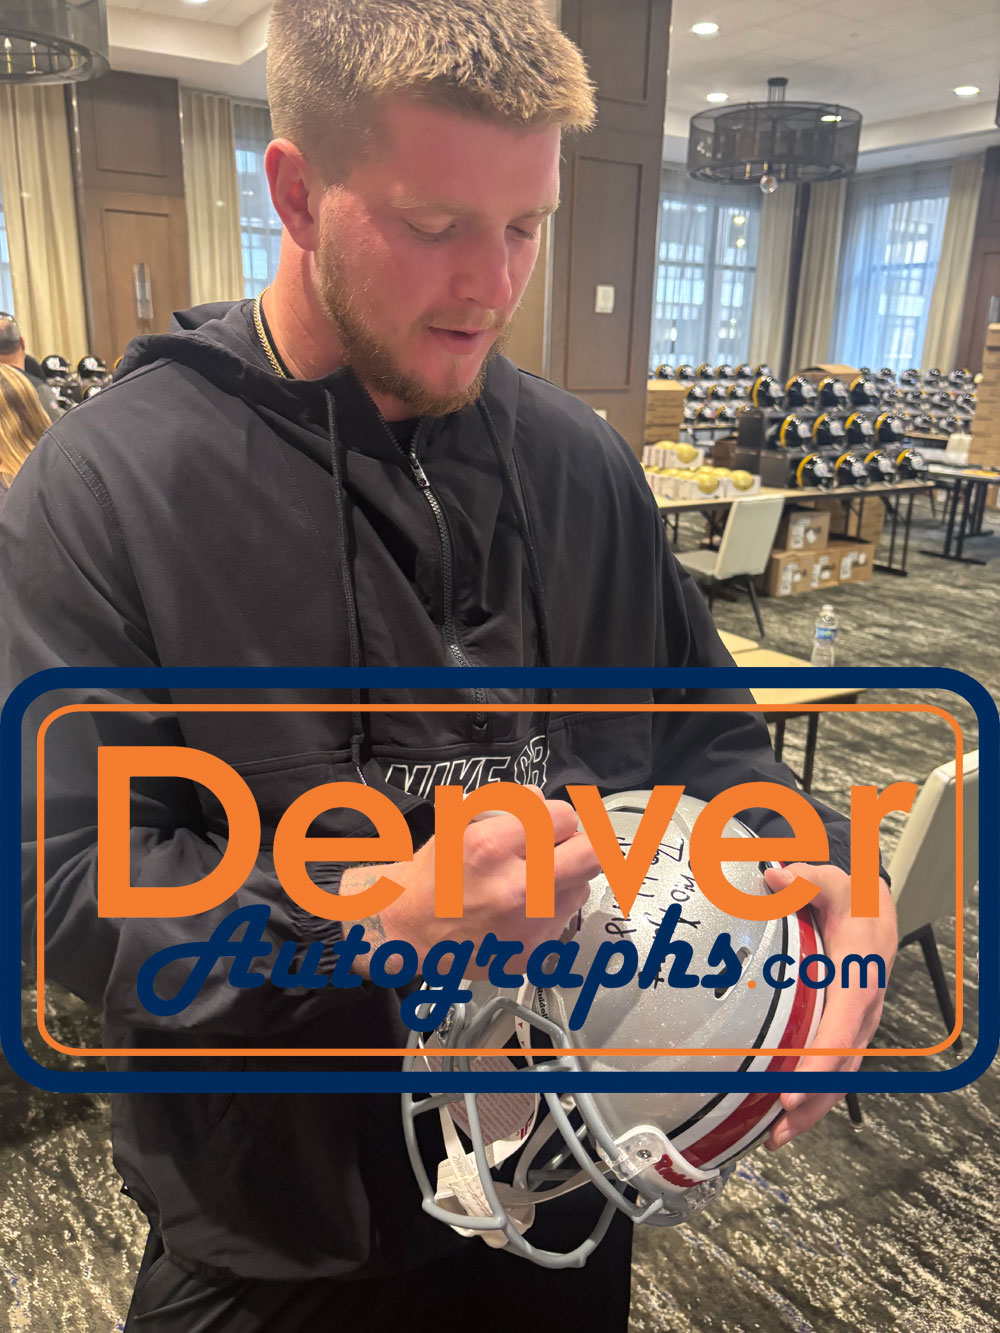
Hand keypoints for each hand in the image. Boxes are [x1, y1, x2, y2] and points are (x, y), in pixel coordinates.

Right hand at [345, 791, 599, 974]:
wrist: (409, 928)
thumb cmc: (435, 873)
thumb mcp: (461, 821)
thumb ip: (509, 804)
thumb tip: (546, 801)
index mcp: (492, 846)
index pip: (565, 818)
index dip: (558, 818)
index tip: (551, 824)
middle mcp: (514, 887)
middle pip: (592, 854)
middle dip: (583, 844)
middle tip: (568, 846)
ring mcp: (526, 924)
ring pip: (581, 887)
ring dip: (564, 878)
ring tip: (534, 881)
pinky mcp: (532, 951)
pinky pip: (564, 920)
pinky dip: (550, 910)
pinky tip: (522, 909)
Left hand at [761, 862, 896, 1149]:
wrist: (875, 910)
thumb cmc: (850, 899)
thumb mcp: (830, 881)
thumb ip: (803, 879)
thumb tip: (774, 875)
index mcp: (858, 980)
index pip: (841, 1028)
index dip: (818, 1061)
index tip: (794, 1087)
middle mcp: (863, 1012)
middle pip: (841, 1067)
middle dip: (811, 1100)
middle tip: (777, 1128)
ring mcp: (858, 1027)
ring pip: (839, 1079)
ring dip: (810, 1111)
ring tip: (774, 1140)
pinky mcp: (847, 1034)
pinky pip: (833, 1073)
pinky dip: (812, 1100)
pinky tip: (782, 1123)